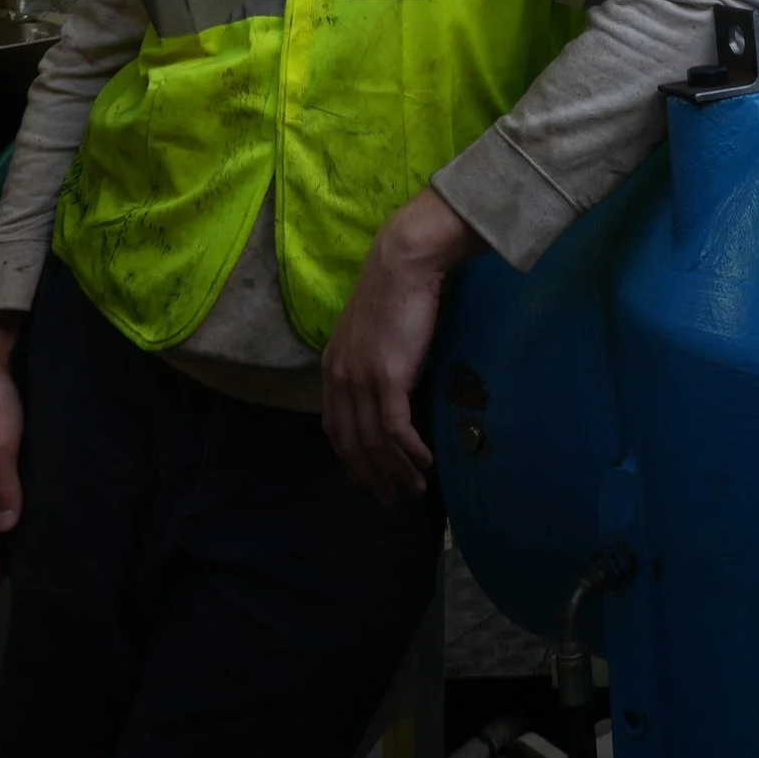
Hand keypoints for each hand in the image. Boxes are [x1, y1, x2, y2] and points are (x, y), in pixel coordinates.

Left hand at [322, 187, 481, 502]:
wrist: (404, 260)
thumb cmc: (397, 287)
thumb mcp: (373, 328)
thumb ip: (373, 356)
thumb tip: (392, 381)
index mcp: (333, 366)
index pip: (335, 426)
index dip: (352, 457)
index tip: (369, 476)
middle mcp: (340, 377)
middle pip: (351, 442)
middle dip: (371, 475)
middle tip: (391, 497)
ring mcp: (361, 380)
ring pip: (374, 442)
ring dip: (395, 471)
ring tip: (415, 489)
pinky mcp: (387, 378)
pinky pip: (396, 430)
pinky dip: (409, 452)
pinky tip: (425, 463)